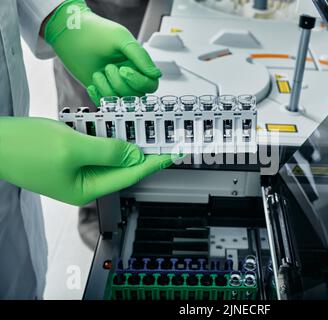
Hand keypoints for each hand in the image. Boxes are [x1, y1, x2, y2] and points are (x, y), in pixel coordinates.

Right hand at [0, 117, 174, 205]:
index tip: (173, 154)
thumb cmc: (24, 147)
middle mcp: (84, 183)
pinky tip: (113, 126)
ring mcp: (75, 171)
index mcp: (87, 188)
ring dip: (122, 142)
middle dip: (141, 151)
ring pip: (108, 156)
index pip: (130, 174)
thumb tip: (133, 154)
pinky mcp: (68, 159)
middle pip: (121, 167)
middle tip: (161, 138)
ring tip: (141, 129)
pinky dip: (104, 137)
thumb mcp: (73, 147)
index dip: (154, 162)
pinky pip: (94, 149)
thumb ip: (108, 151)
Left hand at [44, 0, 160, 105]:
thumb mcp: (122, 39)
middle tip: (108, 67)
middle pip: (136, 95)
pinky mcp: (102, 91)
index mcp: (138, 64)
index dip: (138, 81)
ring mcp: (115, 85)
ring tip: (99, 73)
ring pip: (120, 100)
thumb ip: (141, 57)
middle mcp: (130, 76)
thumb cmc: (96, 32)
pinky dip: (98, 94)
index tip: (124, 70)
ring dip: (108, 88)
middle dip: (120, 83)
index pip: (150, 84)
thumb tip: (156, 75)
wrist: (70, 35)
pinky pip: (106, 103)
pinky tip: (93, 80)